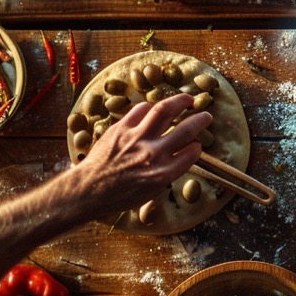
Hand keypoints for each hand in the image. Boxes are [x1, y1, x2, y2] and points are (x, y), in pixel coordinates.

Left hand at [74, 94, 209, 213]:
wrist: (88, 190)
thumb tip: (182, 154)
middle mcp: (152, 154)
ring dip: (179, 102)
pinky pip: (139, 110)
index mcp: (163, 173)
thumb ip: (169, 172)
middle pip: (186, 130)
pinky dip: (150, 108)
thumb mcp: (151, 192)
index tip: (198, 144)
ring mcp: (136, 138)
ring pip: (163, 110)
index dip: (197, 147)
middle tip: (207, 115)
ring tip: (187, 99)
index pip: (191, 154)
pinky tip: (154, 109)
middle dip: (200, 120)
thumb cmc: (120, 196)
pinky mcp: (120, 128)